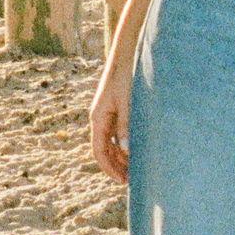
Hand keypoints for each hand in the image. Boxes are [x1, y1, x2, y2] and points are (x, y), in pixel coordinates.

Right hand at [88, 54, 133, 183]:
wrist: (126, 53)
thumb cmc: (127, 76)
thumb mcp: (128, 103)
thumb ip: (127, 126)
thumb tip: (126, 151)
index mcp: (98, 118)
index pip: (99, 151)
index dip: (110, 168)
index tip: (122, 181)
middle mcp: (99, 118)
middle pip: (104, 149)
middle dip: (116, 165)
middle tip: (132, 180)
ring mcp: (106, 113)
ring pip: (111, 142)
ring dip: (121, 156)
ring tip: (136, 168)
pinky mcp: (114, 108)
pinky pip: (116, 132)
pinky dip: (124, 143)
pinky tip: (136, 149)